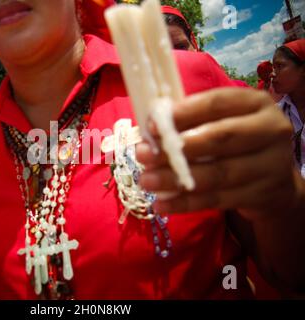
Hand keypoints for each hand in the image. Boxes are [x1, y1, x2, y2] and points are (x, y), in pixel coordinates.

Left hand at [136, 88, 299, 220]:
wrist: (275, 182)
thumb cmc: (237, 143)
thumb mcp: (222, 122)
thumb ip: (192, 121)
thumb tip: (150, 130)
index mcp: (256, 103)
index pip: (218, 103)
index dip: (183, 113)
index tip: (152, 125)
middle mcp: (271, 130)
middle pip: (219, 138)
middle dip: (176, 148)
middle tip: (142, 155)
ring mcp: (271, 165)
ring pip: (217, 173)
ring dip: (176, 179)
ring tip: (146, 181)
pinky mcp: (262, 195)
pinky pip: (217, 200)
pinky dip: (186, 203)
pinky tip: (162, 205)